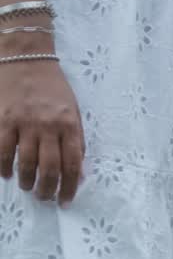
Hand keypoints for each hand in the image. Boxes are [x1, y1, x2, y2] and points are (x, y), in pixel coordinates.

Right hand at [0, 60, 83, 205]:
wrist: (26, 58)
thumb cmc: (53, 87)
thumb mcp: (74, 111)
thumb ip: (76, 140)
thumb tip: (79, 171)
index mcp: (69, 125)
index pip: (73, 164)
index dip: (70, 186)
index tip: (66, 200)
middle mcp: (48, 126)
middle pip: (49, 168)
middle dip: (48, 189)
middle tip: (45, 198)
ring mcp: (23, 123)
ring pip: (26, 162)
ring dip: (27, 181)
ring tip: (28, 187)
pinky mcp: (3, 119)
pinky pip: (2, 149)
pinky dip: (3, 166)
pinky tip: (6, 174)